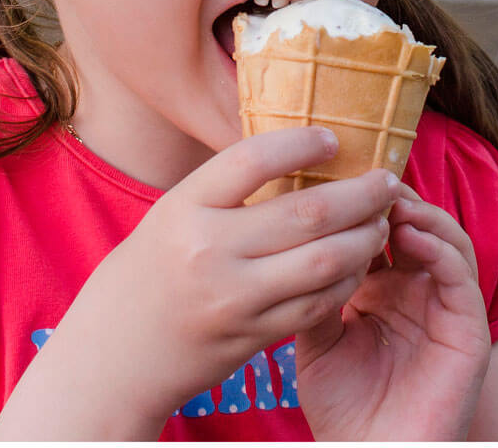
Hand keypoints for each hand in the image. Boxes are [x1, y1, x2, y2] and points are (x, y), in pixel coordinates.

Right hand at [87, 126, 401, 418]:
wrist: (111, 358)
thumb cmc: (146, 276)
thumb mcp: (170, 217)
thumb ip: (223, 191)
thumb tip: (295, 154)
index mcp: (184, 208)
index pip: (253, 158)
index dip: (303, 142)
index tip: (334, 138)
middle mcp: (208, 251)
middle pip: (307, 212)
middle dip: (361, 194)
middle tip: (387, 181)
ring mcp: (233, 298)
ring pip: (324, 261)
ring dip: (365, 238)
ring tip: (380, 222)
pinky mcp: (251, 336)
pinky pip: (317, 304)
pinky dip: (347, 280)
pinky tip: (357, 264)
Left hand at [294, 183, 491, 440]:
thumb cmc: (341, 407)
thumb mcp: (317, 338)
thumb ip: (317, 290)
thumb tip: (298, 237)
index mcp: (385, 290)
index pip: (384, 231)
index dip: (366, 205)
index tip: (338, 180)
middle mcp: (419, 292)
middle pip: (418, 226)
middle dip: (394, 200)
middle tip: (369, 179)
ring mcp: (446, 308)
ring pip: (448, 240)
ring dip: (423, 215)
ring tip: (392, 202)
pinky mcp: (469, 330)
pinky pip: (462, 276)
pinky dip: (441, 248)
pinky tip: (412, 237)